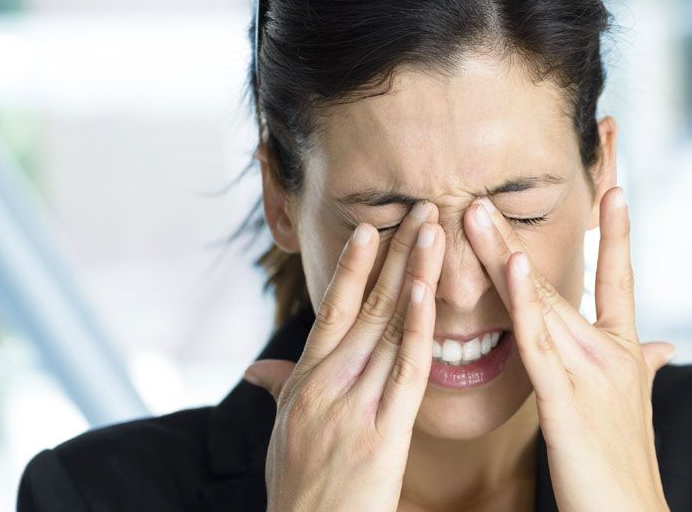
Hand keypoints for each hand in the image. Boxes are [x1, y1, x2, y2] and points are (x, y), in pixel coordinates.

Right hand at [242, 201, 444, 511]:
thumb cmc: (296, 489)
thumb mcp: (280, 434)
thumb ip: (279, 392)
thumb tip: (256, 370)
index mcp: (306, 380)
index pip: (332, 309)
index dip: (353, 266)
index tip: (373, 226)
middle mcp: (327, 382)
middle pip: (367, 304)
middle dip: (398, 253)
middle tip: (424, 207)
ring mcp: (355, 404)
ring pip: (391, 326)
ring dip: (415, 273)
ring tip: (436, 228)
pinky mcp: (384, 432)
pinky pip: (406, 371)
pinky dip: (416, 329)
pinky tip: (426, 292)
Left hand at [464, 187, 673, 511]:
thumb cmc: (624, 468)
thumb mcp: (636, 405)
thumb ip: (645, 366)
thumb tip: (666, 345)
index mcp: (622, 352)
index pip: (618, 278)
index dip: (616, 232)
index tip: (613, 185)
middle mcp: (610, 353)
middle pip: (563, 281)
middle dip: (522, 234)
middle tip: (495, 189)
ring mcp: (590, 375)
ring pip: (542, 303)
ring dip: (506, 255)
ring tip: (476, 212)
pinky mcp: (566, 403)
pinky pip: (540, 345)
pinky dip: (527, 303)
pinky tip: (515, 266)